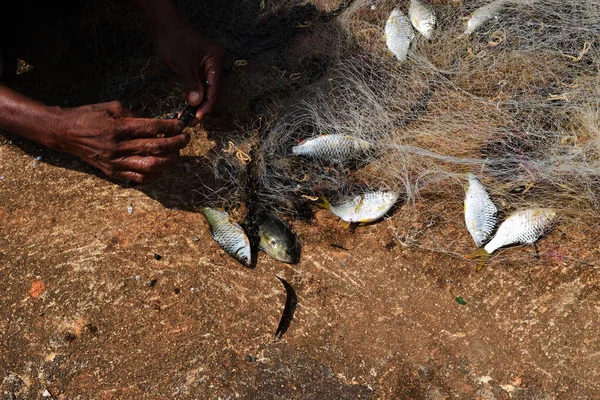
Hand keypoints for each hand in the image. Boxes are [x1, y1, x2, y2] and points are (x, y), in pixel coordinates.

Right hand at [54, 101, 188, 182]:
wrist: (66, 133)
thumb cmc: (89, 116)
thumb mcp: (111, 107)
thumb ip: (133, 114)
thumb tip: (155, 124)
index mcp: (119, 128)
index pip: (152, 129)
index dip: (170, 128)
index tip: (181, 126)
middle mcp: (118, 147)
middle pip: (155, 148)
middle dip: (176, 144)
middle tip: (186, 139)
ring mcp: (116, 162)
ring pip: (151, 166)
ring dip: (169, 160)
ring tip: (177, 153)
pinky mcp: (113, 172)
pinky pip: (140, 177)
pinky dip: (155, 174)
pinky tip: (163, 166)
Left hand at [156, 24, 224, 124]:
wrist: (165, 28)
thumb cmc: (175, 40)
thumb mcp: (184, 63)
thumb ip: (192, 84)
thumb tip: (197, 103)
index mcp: (216, 60)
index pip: (215, 86)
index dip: (208, 103)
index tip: (199, 116)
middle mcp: (214, 65)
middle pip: (211, 90)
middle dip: (202, 106)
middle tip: (192, 120)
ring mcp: (207, 68)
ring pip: (204, 91)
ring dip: (196, 104)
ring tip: (186, 117)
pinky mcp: (198, 71)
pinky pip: (198, 87)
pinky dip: (191, 96)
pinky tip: (184, 106)